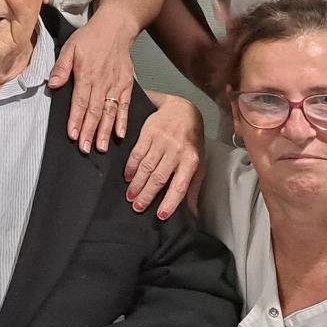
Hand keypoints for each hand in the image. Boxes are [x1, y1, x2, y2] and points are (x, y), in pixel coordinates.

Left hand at [46, 11, 135, 151]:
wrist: (116, 27)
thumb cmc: (90, 37)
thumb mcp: (70, 47)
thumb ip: (61, 68)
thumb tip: (53, 85)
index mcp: (86, 74)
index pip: (80, 102)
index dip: (76, 120)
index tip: (73, 135)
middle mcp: (102, 82)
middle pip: (95, 111)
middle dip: (90, 132)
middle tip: (86, 149)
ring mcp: (116, 84)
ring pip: (110, 111)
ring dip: (106, 131)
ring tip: (102, 147)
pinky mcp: (127, 84)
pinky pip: (125, 105)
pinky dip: (123, 120)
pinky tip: (120, 134)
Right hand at [124, 91, 203, 218]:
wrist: (182, 110)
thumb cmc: (192, 140)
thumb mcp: (199, 162)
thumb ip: (193, 186)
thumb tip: (193, 212)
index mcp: (191, 160)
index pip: (179, 185)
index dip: (170, 201)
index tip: (161, 215)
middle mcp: (176, 151)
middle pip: (159, 177)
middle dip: (147, 194)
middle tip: (137, 207)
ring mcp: (162, 141)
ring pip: (146, 167)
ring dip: (136, 183)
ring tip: (130, 196)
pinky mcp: (148, 132)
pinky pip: (137, 153)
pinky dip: (131, 166)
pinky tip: (127, 177)